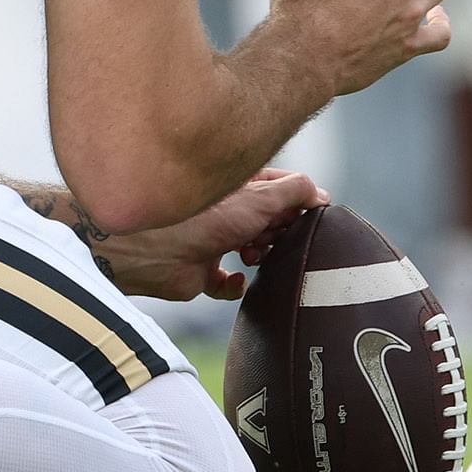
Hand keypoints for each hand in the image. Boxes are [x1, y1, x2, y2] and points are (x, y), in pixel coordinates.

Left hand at [90, 167, 324, 300]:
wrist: (150, 252)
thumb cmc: (200, 217)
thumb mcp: (259, 197)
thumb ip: (294, 191)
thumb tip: (321, 195)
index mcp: (240, 186)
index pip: (281, 188)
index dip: (298, 202)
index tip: (312, 215)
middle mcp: (228, 212)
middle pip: (270, 221)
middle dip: (280, 231)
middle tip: (279, 237)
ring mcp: (214, 241)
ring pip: (253, 249)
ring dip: (262, 255)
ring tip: (254, 254)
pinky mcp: (202, 273)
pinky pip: (227, 284)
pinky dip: (234, 285)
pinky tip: (234, 281)